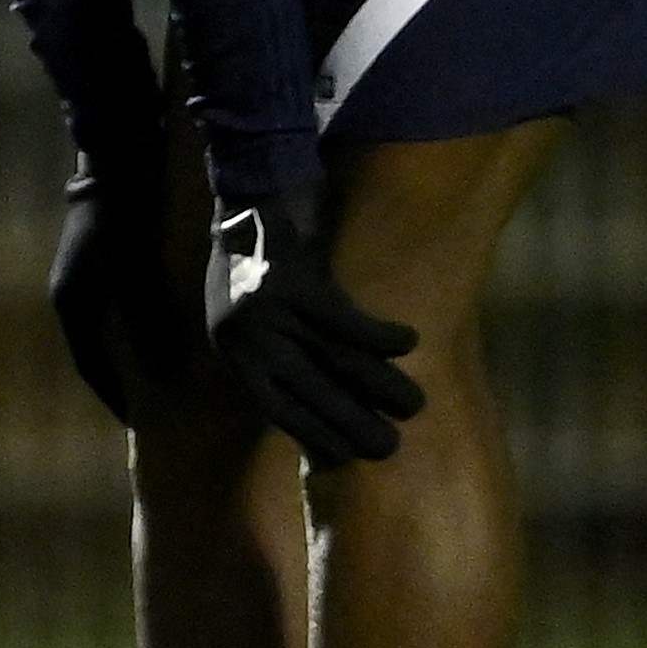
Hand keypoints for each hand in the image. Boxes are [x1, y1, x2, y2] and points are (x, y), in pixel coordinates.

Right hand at [46, 174, 188, 427]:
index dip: (114, 396)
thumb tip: (167, 369)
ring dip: (130, 349)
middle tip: (152, 404)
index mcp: (73, 304)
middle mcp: (72, 293)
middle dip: (123, 378)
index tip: (137, 423)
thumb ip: (152, 320)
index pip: (91, 368)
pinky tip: (164, 326)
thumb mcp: (140, 272)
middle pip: (97, 349)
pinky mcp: (99, 254)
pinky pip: (118, 303)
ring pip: (108, 326)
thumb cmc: (126, 216)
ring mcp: (82, 272)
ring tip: (161, 371)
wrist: (116, 155)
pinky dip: (136, 322)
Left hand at [204, 186, 425, 465]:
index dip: (314, 435)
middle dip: (351, 424)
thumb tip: (313, 393)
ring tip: (414, 404)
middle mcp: (247, 338)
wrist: (244, 189)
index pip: (276, 408)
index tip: (347, 458)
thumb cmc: (251, 255)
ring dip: (378, 384)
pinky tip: (412, 343)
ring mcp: (269, 312)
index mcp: (232, 350)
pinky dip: (381, 335)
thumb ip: (269, 350)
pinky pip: (346, 321)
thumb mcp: (242, 310)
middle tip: (388, 449)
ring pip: (334, 361)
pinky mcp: (294, 284)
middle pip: (308, 392)